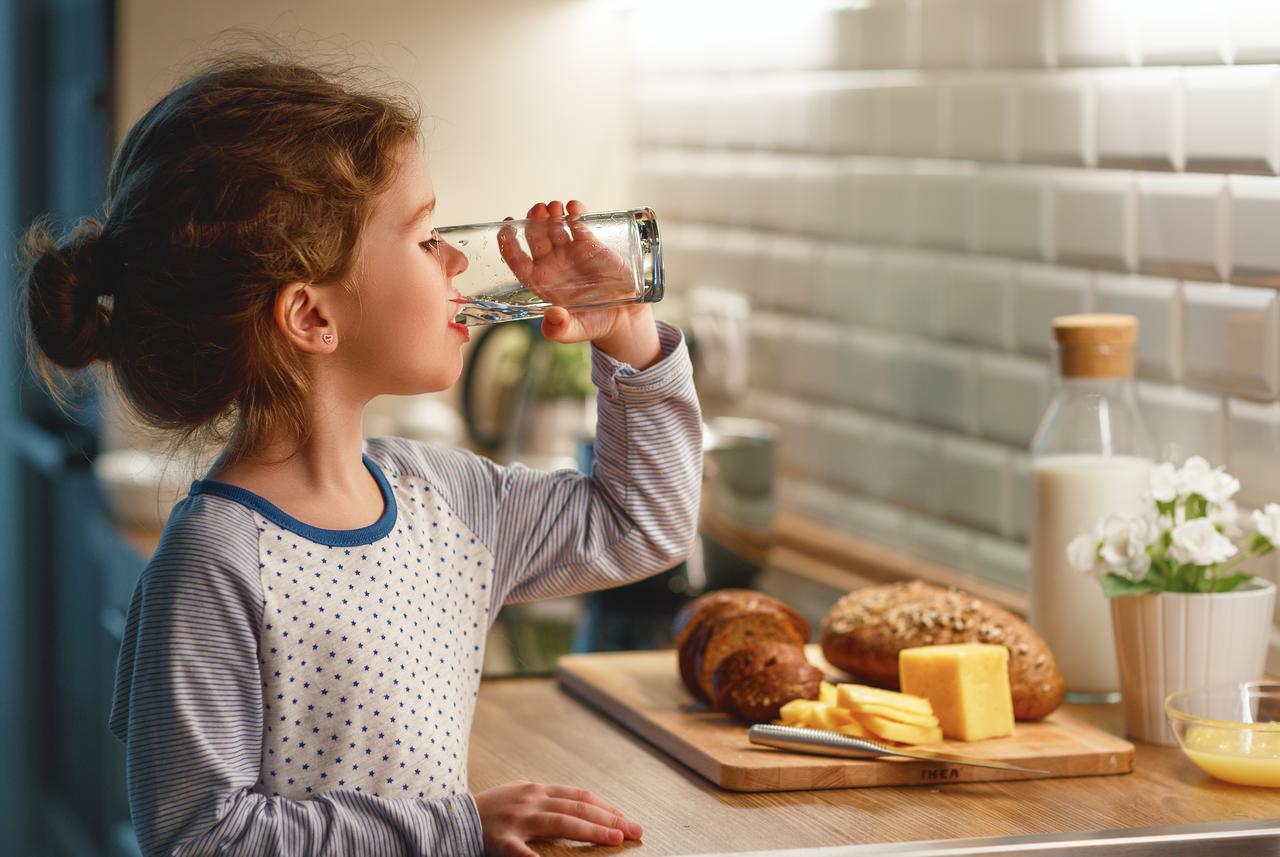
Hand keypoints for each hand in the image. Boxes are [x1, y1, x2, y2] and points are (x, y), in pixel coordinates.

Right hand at [473, 780, 642, 856]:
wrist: (453, 819)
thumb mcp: (523, 799)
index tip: (626, 819)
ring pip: (560, 821)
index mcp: (539, 791)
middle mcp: (532, 800)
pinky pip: (523, 851)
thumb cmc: (494, 811)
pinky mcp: (502, 840)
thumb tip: (585, 813)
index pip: (581, 796)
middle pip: (577, 807)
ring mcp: (518, 819)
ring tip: (613, 840)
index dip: (606, 807)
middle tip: (634, 830)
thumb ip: (550, 804)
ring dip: (590, 830)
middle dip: (609, 819)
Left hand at [499, 200, 660, 366]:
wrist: (623, 316)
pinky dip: (575, 212)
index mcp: (540, 282)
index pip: (517, 260)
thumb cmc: (594, 323)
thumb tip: (552, 317)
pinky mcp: (590, 244)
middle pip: (535, 237)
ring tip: (555, 207)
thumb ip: (561, 329)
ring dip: (551, 213)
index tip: (505, 228)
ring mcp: (570, 251)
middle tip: (538, 210)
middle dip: (533, 221)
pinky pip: (578, 223)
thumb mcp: (576, 331)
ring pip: (554, 225)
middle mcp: (552, 264)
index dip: (508, 244)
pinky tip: (574, 207)